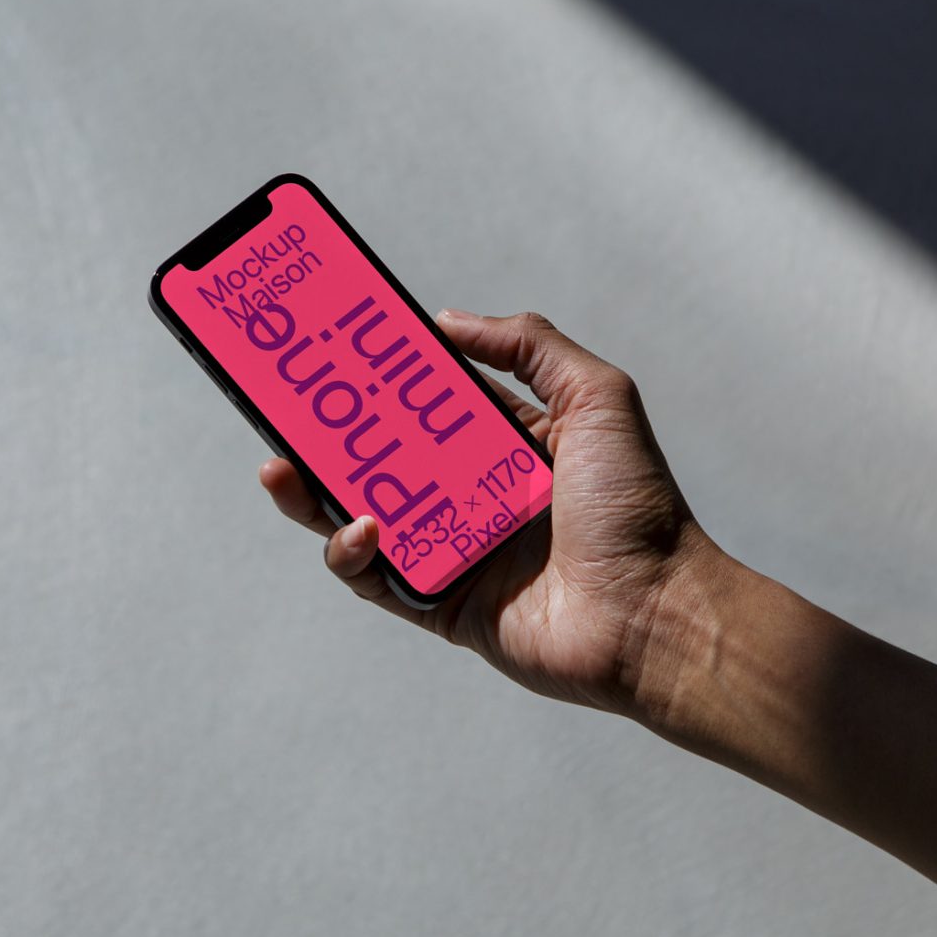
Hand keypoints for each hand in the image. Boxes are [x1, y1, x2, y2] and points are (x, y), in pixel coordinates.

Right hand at [258, 309, 723, 715]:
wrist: (655, 616)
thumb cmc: (635, 507)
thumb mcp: (597, 399)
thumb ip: (530, 346)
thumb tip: (445, 320)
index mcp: (507, 443)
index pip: (426, 401)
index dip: (380, 375)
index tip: (331, 346)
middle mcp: (473, 494)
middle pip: (381, 455)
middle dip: (329, 430)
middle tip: (283, 402)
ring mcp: (453, 550)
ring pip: (362, 514)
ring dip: (315, 490)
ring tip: (282, 463)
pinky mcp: (440, 604)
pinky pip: (376, 578)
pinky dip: (352, 553)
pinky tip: (359, 527)